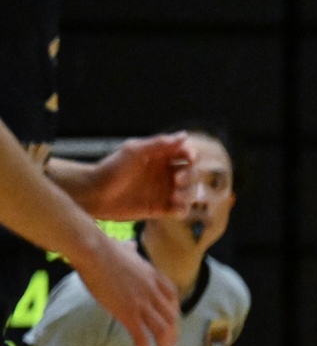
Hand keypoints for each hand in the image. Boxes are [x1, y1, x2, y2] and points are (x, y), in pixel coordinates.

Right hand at [70, 232, 178, 345]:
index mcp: (156, 277)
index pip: (174, 300)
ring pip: (163, 331)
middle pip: (172, 318)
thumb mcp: (126, 249)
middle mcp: (154, 292)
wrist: (93, 250)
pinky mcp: (128, 313)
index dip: (174, 314)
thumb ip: (132, 251)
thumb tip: (130, 245)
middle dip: (174, 335)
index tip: (173, 324)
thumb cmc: (104, 248)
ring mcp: (143, 303)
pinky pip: (142, 338)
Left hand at [71, 132, 195, 220]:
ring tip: (175, 196)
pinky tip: (174, 207)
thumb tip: (185, 136)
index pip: (187, 154)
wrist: (94, 193)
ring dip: (189, 194)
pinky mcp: (160, 208)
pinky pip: (181, 210)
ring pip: (190, 192)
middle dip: (190, 176)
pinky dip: (183, 209)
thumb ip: (159, 143)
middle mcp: (165, 173)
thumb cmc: (111, 168)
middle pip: (193, 173)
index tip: (189, 158)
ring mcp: (164, 191)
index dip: (193, 155)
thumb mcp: (134, 151)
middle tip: (177, 179)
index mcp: (161, 157)